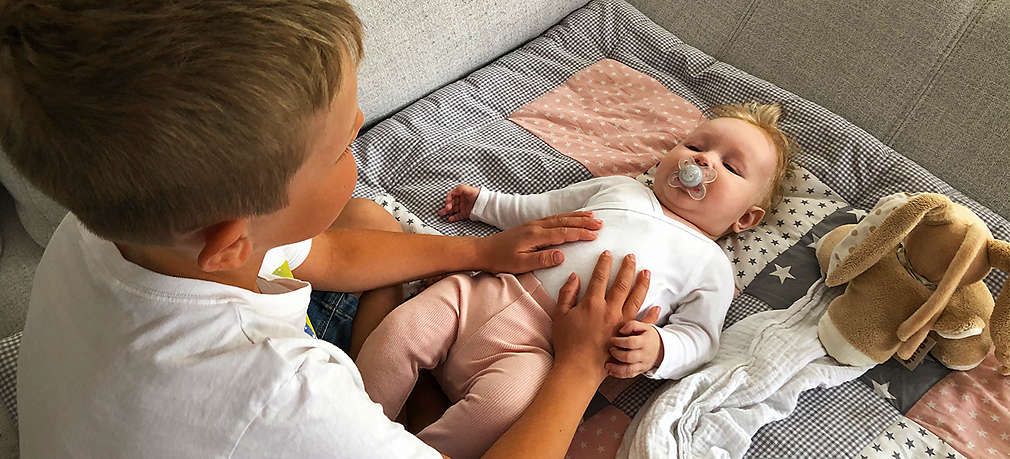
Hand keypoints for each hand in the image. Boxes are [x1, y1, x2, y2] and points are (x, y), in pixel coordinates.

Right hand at [437, 184, 479, 221]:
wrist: (485, 202)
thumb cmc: (476, 193)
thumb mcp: (466, 188)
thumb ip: (457, 190)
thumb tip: (451, 194)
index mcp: (460, 194)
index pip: (451, 196)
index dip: (448, 199)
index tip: (447, 203)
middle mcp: (461, 200)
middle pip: (451, 204)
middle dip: (446, 207)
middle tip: (443, 210)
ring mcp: (463, 207)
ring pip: (453, 210)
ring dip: (447, 212)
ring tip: (441, 214)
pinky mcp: (465, 213)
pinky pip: (458, 216)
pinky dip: (454, 218)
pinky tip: (450, 219)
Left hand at [477, 211, 601, 273]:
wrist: (483, 251)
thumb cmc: (501, 260)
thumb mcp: (521, 264)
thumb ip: (542, 260)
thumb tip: (562, 255)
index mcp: (536, 236)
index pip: (563, 233)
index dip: (580, 233)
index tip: (595, 235)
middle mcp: (536, 226)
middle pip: (564, 221)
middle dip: (583, 221)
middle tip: (600, 222)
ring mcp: (533, 224)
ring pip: (560, 217)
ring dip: (576, 216)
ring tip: (592, 215)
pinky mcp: (530, 225)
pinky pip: (553, 218)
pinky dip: (566, 216)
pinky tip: (571, 217)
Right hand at [552, 252, 650, 381]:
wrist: (578, 368)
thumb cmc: (567, 343)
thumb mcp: (560, 315)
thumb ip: (567, 294)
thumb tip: (574, 277)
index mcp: (592, 304)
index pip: (600, 277)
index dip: (604, 263)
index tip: (608, 254)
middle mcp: (610, 310)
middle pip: (622, 284)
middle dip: (628, 268)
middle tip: (632, 257)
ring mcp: (621, 323)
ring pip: (636, 299)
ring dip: (642, 284)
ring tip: (647, 272)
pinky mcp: (627, 336)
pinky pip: (643, 323)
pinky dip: (651, 315)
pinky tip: (657, 306)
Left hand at [606, 307, 663, 378]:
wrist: (661, 348)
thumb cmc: (649, 336)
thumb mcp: (644, 326)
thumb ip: (632, 325)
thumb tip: (621, 331)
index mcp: (645, 342)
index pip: (631, 342)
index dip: (619, 341)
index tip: (612, 340)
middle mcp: (644, 355)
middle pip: (629, 357)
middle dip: (616, 354)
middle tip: (610, 349)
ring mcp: (643, 364)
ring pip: (629, 370)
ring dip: (616, 368)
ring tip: (607, 365)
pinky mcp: (640, 370)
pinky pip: (629, 375)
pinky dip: (619, 374)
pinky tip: (611, 371)